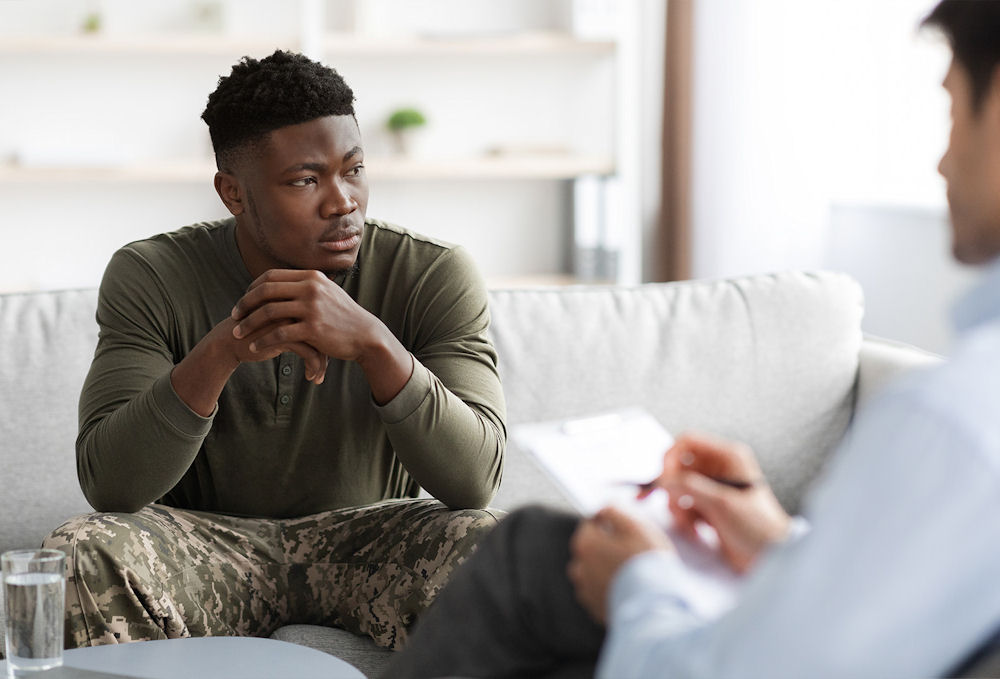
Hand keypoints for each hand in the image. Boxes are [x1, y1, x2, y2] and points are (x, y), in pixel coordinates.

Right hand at [211, 314, 328, 383]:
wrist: (230, 340)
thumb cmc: (258, 332)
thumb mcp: (282, 323)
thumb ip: (301, 323)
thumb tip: (328, 335)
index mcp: (296, 298)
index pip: (324, 318)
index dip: (329, 337)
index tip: (331, 353)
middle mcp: (295, 305)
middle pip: (325, 329)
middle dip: (329, 352)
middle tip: (327, 367)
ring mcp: (290, 319)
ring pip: (319, 342)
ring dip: (322, 362)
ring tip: (320, 375)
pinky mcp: (282, 335)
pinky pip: (308, 353)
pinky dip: (313, 367)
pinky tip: (312, 378)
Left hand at [230, 269, 412, 403]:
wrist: (365, 334)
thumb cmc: (343, 316)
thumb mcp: (326, 292)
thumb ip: (305, 285)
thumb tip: (282, 282)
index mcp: (311, 276)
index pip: (271, 277)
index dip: (252, 288)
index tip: (242, 302)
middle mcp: (310, 288)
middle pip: (265, 291)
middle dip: (245, 304)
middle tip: (233, 316)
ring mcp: (312, 307)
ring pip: (269, 312)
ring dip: (249, 323)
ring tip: (238, 334)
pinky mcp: (313, 328)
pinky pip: (280, 333)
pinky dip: (264, 340)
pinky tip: (255, 347)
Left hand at [567, 506, 672, 623]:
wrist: (655, 606)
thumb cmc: (647, 563)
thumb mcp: (635, 525)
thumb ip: (615, 510)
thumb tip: (604, 506)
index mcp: (585, 545)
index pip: (590, 525)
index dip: (609, 524)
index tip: (625, 529)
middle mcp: (579, 568)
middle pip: (590, 550)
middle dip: (606, 547)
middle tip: (631, 550)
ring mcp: (586, 591)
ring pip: (593, 572)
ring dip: (606, 569)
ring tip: (630, 572)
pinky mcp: (596, 609)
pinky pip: (600, 593)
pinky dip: (610, 589)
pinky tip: (628, 588)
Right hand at [643, 432, 790, 572]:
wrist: (771, 556)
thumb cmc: (758, 527)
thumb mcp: (722, 503)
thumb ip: (690, 486)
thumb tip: (663, 480)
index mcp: (729, 457)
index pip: (688, 441)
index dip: (671, 457)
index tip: (663, 480)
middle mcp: (719, 468)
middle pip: (679, 466)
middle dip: (673, 488)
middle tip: (673, 506)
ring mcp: (713, 487)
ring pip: (678, 487)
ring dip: (678, 507)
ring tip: (689, 526)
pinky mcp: (708, 506)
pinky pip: (684, 504)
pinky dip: (684, 518)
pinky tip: (696, 532)